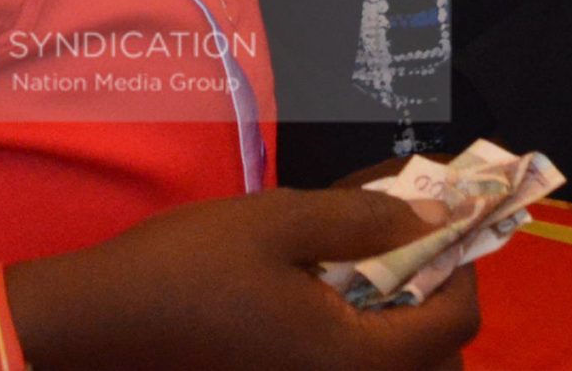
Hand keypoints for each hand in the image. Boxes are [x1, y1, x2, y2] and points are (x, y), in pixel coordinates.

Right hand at [9, 186, 482, 370]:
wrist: (106, 319)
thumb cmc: (190, 268)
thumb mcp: (279, 222)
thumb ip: (365, 219)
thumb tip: (438, 215)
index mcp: (352, 356)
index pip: (454, 324)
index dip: (464, 266)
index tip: (446, 216)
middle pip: (436, 357)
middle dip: (440, 294)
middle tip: (413, 237)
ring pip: (394, 362)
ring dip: (404, 313)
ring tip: (372, 256)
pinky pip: (352, 359)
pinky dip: (363, 325)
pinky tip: (328, 278)